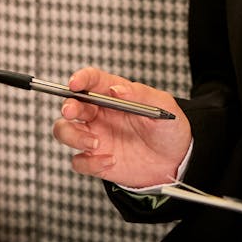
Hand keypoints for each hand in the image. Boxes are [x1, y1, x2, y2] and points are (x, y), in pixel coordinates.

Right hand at [52, 66, 191, 187]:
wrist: (176, 160)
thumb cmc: (170, 128)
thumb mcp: (163, 106)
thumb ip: (140, 95)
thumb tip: (117, 88)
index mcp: (115, 95)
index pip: (92, 81)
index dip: (81, 78)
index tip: (75, 83)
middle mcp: (101, 114)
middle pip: (71, 105)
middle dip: (68, 107)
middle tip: (72, 112)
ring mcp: (96, 137)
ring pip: (65, 131)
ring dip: (73, 136)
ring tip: (95, 143)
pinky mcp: (96, 160)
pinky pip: (79, 161)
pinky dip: (90, 162)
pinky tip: (110, 161)